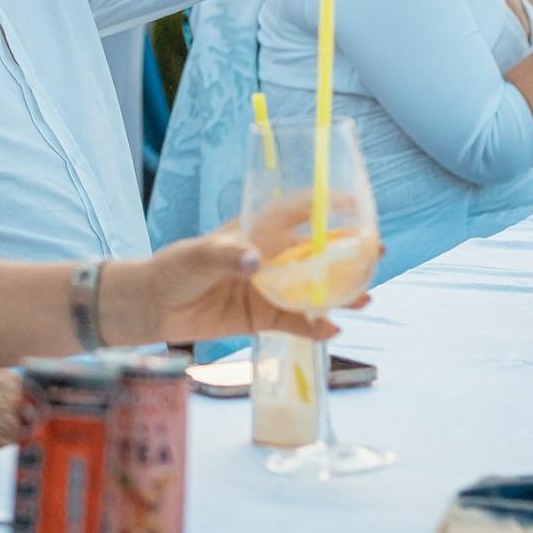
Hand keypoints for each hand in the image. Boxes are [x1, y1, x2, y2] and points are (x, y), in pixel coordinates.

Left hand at [104, 200, 367, 344]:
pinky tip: (332, 330)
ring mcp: (269, 288)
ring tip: (366, 294)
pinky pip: (296, 322)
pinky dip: (314, 326)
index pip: (297, 211)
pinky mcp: (263, 317)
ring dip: (339, 291)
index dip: (327, 204)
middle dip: (348, 251)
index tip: (358, 202)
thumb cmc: (175, 268)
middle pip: (317, 251)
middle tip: (377, 250)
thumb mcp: (199, 255)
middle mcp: (270, 257)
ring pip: (313, 288)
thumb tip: (256, 262)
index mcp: (257, 231)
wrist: (155, 306)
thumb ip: (227, 255)